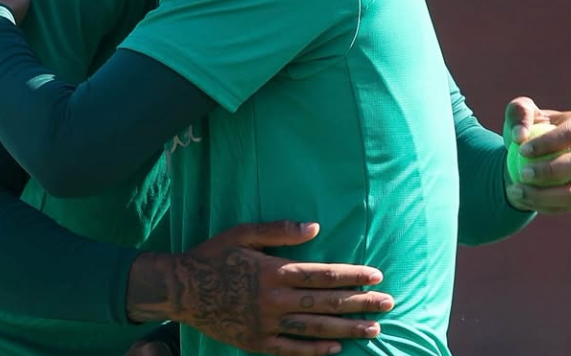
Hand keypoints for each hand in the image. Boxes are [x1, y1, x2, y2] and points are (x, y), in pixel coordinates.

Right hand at [127, 221, 393, 355]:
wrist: (182, 290)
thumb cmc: (214, 254)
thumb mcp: (243, 233)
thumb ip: (280, 230)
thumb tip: (315, 227)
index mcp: (274, 270)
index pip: (323, 275)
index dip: (352, 276)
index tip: (377, 276)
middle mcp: (274, 300)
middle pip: (325, 303)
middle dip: (360, 303)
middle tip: (388, 304)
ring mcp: (266, 325)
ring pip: (314, 328)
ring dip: (346, 329)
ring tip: (372, 330)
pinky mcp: (256, 343)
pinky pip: (292, 350)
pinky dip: (315, 350)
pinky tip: (336, 348)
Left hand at [503, 96, 570, 213]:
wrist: (529, 154)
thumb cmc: (525, 128)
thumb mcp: (517, 113)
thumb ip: (518, 113)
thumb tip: (520, 135)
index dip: (548, 143)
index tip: (521, 150)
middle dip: (551, 171)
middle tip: (522, 173)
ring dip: (544, 195)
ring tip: (515, 190)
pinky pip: (565, 207)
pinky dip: (541, 205)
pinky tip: (519, 198)